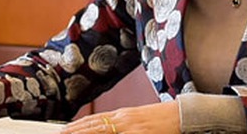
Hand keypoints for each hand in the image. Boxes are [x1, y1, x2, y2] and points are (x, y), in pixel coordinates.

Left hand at [62, 101, 179, 133]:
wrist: (181, 115)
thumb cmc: (162, 119)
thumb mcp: (139, 120)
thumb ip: (123, 125)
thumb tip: (108, 129)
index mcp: (123, 115)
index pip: (95, 120)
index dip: (78, 126)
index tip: (65, 130)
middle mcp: (124, 119)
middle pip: (94, 125)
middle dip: (75, 131)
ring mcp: (131, 127)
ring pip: (102, 131)